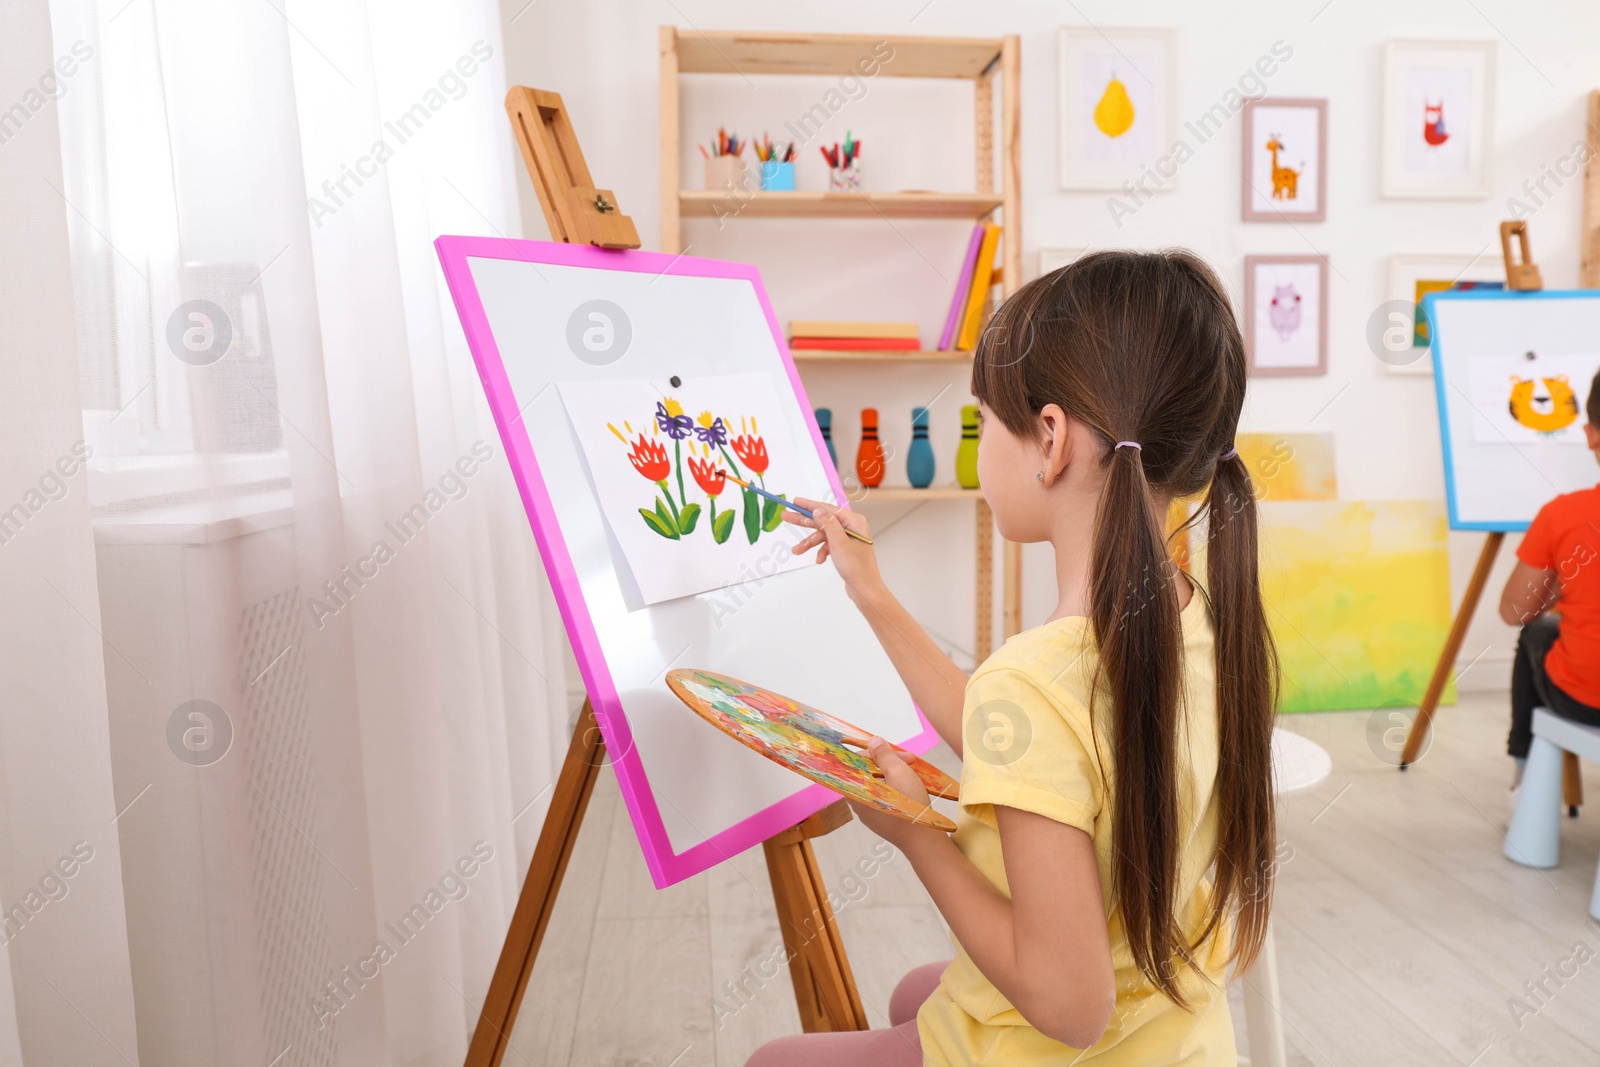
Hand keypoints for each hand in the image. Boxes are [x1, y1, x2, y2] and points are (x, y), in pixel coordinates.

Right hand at [783, 498, 881, 600]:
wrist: (864, 589)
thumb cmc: (857, 567)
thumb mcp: (839, 542)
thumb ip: (828, 523)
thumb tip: (817, 509)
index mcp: (854, 521)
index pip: (827, 508)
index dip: (810, 505)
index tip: (795, 502)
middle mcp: (852, 527)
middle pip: (823, 520)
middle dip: (804, 521)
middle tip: (786, 517)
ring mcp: (848, 538)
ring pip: (823, 535)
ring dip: (810, 543)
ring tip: (796, 551)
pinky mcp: (845, 549)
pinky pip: (828, 545)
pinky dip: (821, 552)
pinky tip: (819, 560)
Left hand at [849, 736, 947, 851]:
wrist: (921, 839)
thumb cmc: (909, 805)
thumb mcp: (898, 772)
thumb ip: (883, 754)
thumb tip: (873, 741)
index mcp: (855, 788)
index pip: (860, 760)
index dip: (881, 752)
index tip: (901, 755)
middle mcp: (856, 800)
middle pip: (869, 771)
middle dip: (890, 763)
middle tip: (911, 762)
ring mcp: (867, 812)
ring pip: (877, 784)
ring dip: (894, 775)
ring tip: (912, 774)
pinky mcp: (878, 820)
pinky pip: (882, 797)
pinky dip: (894, 789)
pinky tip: (909, 789)